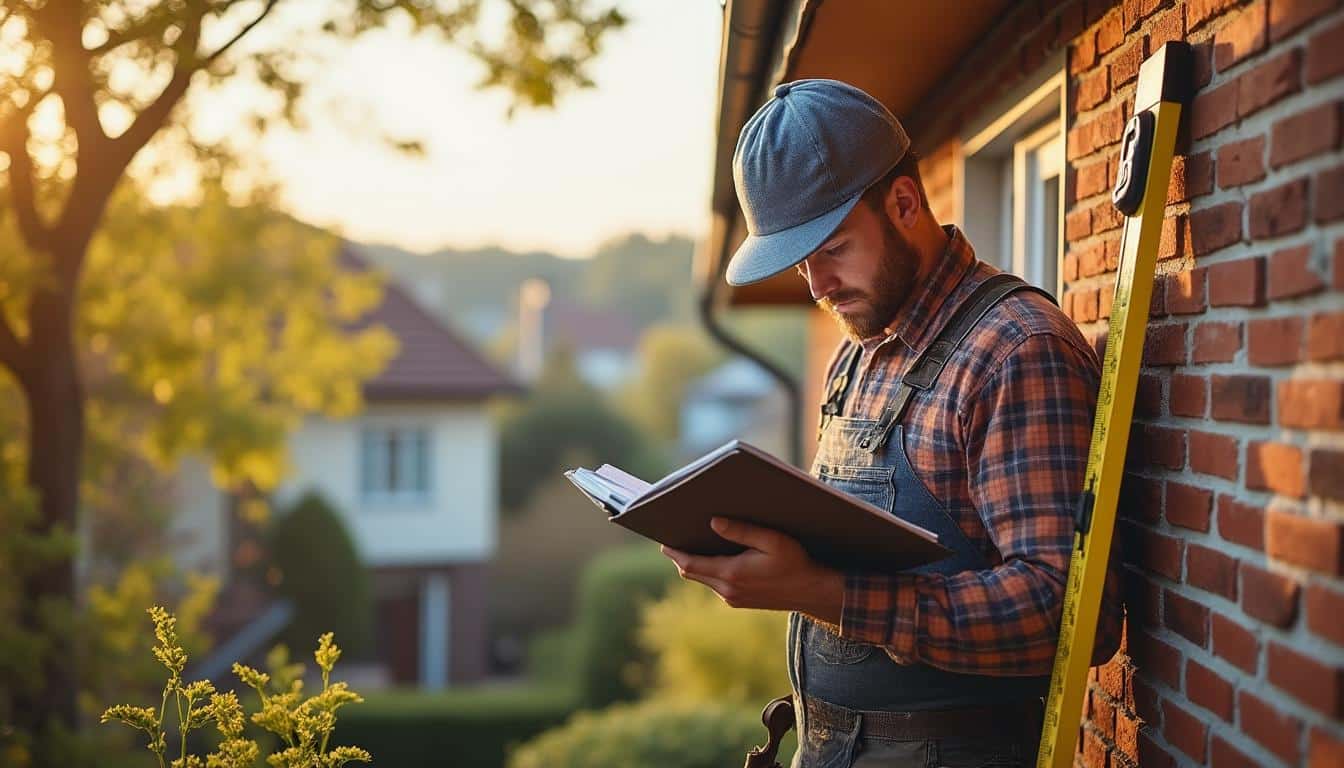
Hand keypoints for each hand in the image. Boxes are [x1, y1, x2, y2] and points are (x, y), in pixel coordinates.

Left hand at [659, 517, 843, 622]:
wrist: (812, 592)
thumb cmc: (795, 562)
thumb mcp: (772, 540)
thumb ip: (742, 531)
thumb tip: (713, 522)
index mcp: (732, 574)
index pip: (690, 565)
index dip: (674, 553)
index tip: (663, 542)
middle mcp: (728, 590)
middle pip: (692, 573)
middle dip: (681, 556)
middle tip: (671, 538)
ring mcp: (733, 599)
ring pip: (704, 579)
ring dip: (696, 564)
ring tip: (692, 543)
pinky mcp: (740, 602)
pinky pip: (716, 585)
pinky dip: (710, 571)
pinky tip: (715, 556)